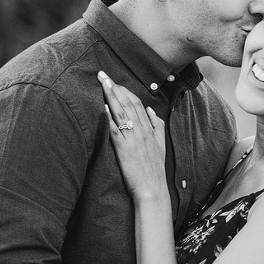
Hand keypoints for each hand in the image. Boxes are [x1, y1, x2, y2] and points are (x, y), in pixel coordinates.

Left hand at [100, 71, 167, 200]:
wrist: (153, 189)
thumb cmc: (154, 169)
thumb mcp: (161, 144)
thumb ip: (156, 125)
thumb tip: (150, 110)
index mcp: (149, 129)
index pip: (137, 103)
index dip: (125, 90)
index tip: (114, 80)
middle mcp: (141, 131)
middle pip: (128, 103)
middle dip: (115, 87)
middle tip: (102, 74)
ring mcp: (133, 139)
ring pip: (121, 112)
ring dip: (111, 96)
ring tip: (102, 83)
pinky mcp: (124, 149)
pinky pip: (116, 130)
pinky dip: (110, 118)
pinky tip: (103, 107)